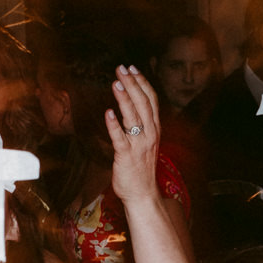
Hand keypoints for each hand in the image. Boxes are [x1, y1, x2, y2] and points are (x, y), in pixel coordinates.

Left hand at [105, 65, 160, 206]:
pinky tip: (108, 112)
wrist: (143, 194)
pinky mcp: (126, 156)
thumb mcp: (145, 142)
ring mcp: (139, 145)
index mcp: (154, 129)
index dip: (142, 82)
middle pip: (143, 103)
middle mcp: (150, 134)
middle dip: (132, 84)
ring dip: (125, 99)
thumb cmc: (141, 169)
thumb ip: (141, 125)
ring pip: (133, 117)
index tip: (132, 68)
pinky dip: (114, 124)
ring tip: (116, 83)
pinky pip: (120, 138)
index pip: (151, 100)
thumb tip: (131, 107)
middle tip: (121, 68)